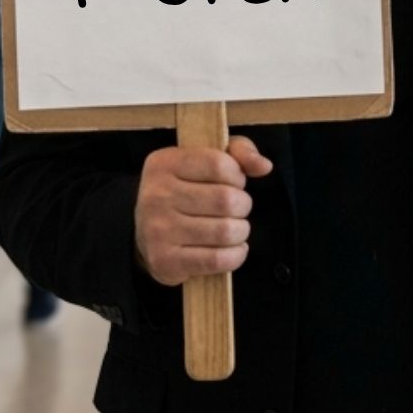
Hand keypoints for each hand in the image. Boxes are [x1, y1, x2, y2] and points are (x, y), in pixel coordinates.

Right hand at [134, 136, 273, 286]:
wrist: (148, 232)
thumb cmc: (187, 189)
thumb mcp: (207, 158)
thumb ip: (239, 151)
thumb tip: (264, 166)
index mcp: (165, 163)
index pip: (218, 164)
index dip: (237, 175)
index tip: (234, 182)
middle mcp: (157, 195)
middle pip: (226, 200)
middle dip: (243, 205)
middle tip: (237, 208)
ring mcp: (158, 230)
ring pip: (225, 232)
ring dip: (241, 231)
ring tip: (236, 228)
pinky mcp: (165, 261)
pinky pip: (217, 260)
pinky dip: (236, 255)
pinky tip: (234, 248)